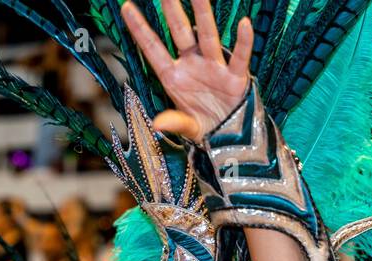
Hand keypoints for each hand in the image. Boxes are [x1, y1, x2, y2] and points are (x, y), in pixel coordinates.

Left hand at [121, 0, 252, 141]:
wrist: (228, 136)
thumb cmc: (202, 124)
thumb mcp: (185, 127)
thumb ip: (173, 122)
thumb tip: (158, 125)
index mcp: (174, 76)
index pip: (153, 48)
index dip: (140, 29)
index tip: (126, 7)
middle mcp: (192, 65)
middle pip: (180, 33)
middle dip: (172, 10)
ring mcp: (214, 67)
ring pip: (207, 36)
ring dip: (203, 14)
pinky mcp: (235, 76)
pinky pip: (240, 56)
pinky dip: (244, 41)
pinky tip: (244, 24)